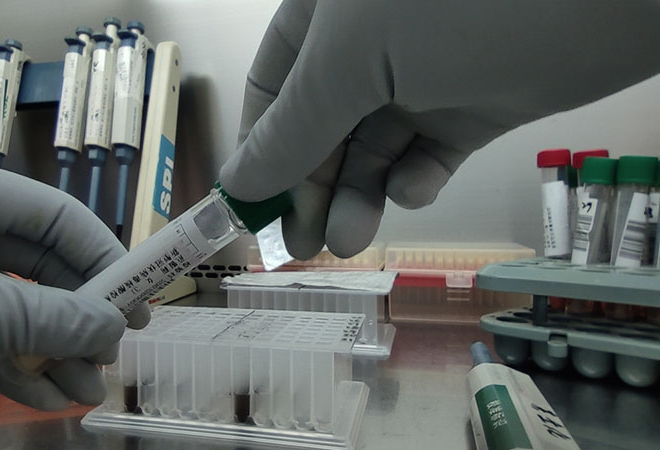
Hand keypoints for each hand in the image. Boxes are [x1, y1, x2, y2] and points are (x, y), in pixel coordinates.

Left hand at [0, 148, 149, 409]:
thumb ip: (30, 313)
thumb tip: (109, 329)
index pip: (49, 217)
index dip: (100, 254)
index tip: (137, 298)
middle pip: (37, 268)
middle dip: (77, 312)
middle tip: (113, 352)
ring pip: (13, 313)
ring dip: (52, 352)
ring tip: (86, 390)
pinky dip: (14, 371)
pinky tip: (47, 397)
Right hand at [221, 0, 659, 258]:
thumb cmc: (455, 5)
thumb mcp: (352, 61)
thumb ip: (291, 128)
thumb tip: (236, 184)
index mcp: (326, 13)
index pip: (273, 88)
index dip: (258, 151)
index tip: (251, 214)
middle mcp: (370, 42)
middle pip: (321, 126)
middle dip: (310, 186)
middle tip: (303, 247)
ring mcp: (424, 72)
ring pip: (373, 146)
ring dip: (357, 195)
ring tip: (348, 241)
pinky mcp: (474, 104)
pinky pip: (428, 150)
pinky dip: (416, 176)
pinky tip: (415, 186)